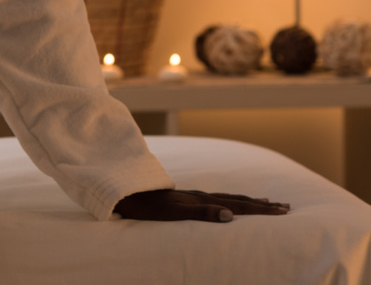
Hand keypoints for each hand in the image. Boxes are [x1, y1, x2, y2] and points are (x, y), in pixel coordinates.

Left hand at [114, 188, 288, 221]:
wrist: (123, 191)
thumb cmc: (147, 207)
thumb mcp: (173, 212)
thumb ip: (201, 212)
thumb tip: (230, 216)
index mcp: (201, 200)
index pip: (238, 205)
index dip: (261, 209)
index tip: (284, 210)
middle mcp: (200, 196)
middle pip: (237, 199)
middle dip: (261, 204)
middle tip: (285, 206)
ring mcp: (192, 195)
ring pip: (227, 197)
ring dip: (248, 201)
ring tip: (265, 201)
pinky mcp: (183, 197)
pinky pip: (215, 198)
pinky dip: (229, 200)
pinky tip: (228, 203)